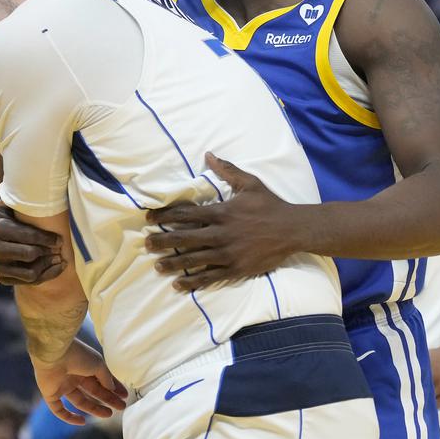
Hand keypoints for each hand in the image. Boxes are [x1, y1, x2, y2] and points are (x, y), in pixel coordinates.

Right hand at [0, 202, 64, 284]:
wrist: (5, 232)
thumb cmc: (17, 214)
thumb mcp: (15, 201)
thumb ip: (16, 195)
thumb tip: (7, 192)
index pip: (27, 237)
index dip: (47, 239)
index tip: (60, 240)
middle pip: (29, 256)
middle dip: (48, 252)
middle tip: (60, 248)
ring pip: (30, 274)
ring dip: (49, 266)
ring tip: (60, 258)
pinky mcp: (3, 278)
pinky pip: (29, 283)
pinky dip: (47, 276)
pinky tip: (57, 267)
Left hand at [32, 339, 127, 425]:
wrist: (54, 353)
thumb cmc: (78, 355)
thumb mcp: (98, 364)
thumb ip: (106, 378)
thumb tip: (112, 389)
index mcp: (85, 366)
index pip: (101, 379)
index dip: (113, 388)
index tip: (124, 396)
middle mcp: (74, 376)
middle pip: (93, 391)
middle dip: (108, 399)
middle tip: (121, 407)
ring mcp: (62, 386)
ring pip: (80, 401)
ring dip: (94, 409)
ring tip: (109, 414)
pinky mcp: (50, 394)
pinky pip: (59, 410)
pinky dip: (69, 417)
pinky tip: (83, 422)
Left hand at [145, 153, 297, 290]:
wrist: (294, 230)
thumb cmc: (270, 205)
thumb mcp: (250, 183)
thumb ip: (228, 170)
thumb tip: (209, 154)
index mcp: (222, 212)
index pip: (186, 214)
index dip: (164, 216)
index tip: (149, 218)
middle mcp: (221, 234)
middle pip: (184, 238)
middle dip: (162, 241)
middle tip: (146, 243)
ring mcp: (228, 254)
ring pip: (194, 260)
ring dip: (173, 263)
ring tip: (157, 266)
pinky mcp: (236, 269)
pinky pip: (210, 277)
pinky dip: (193, 281)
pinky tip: (179, 284)